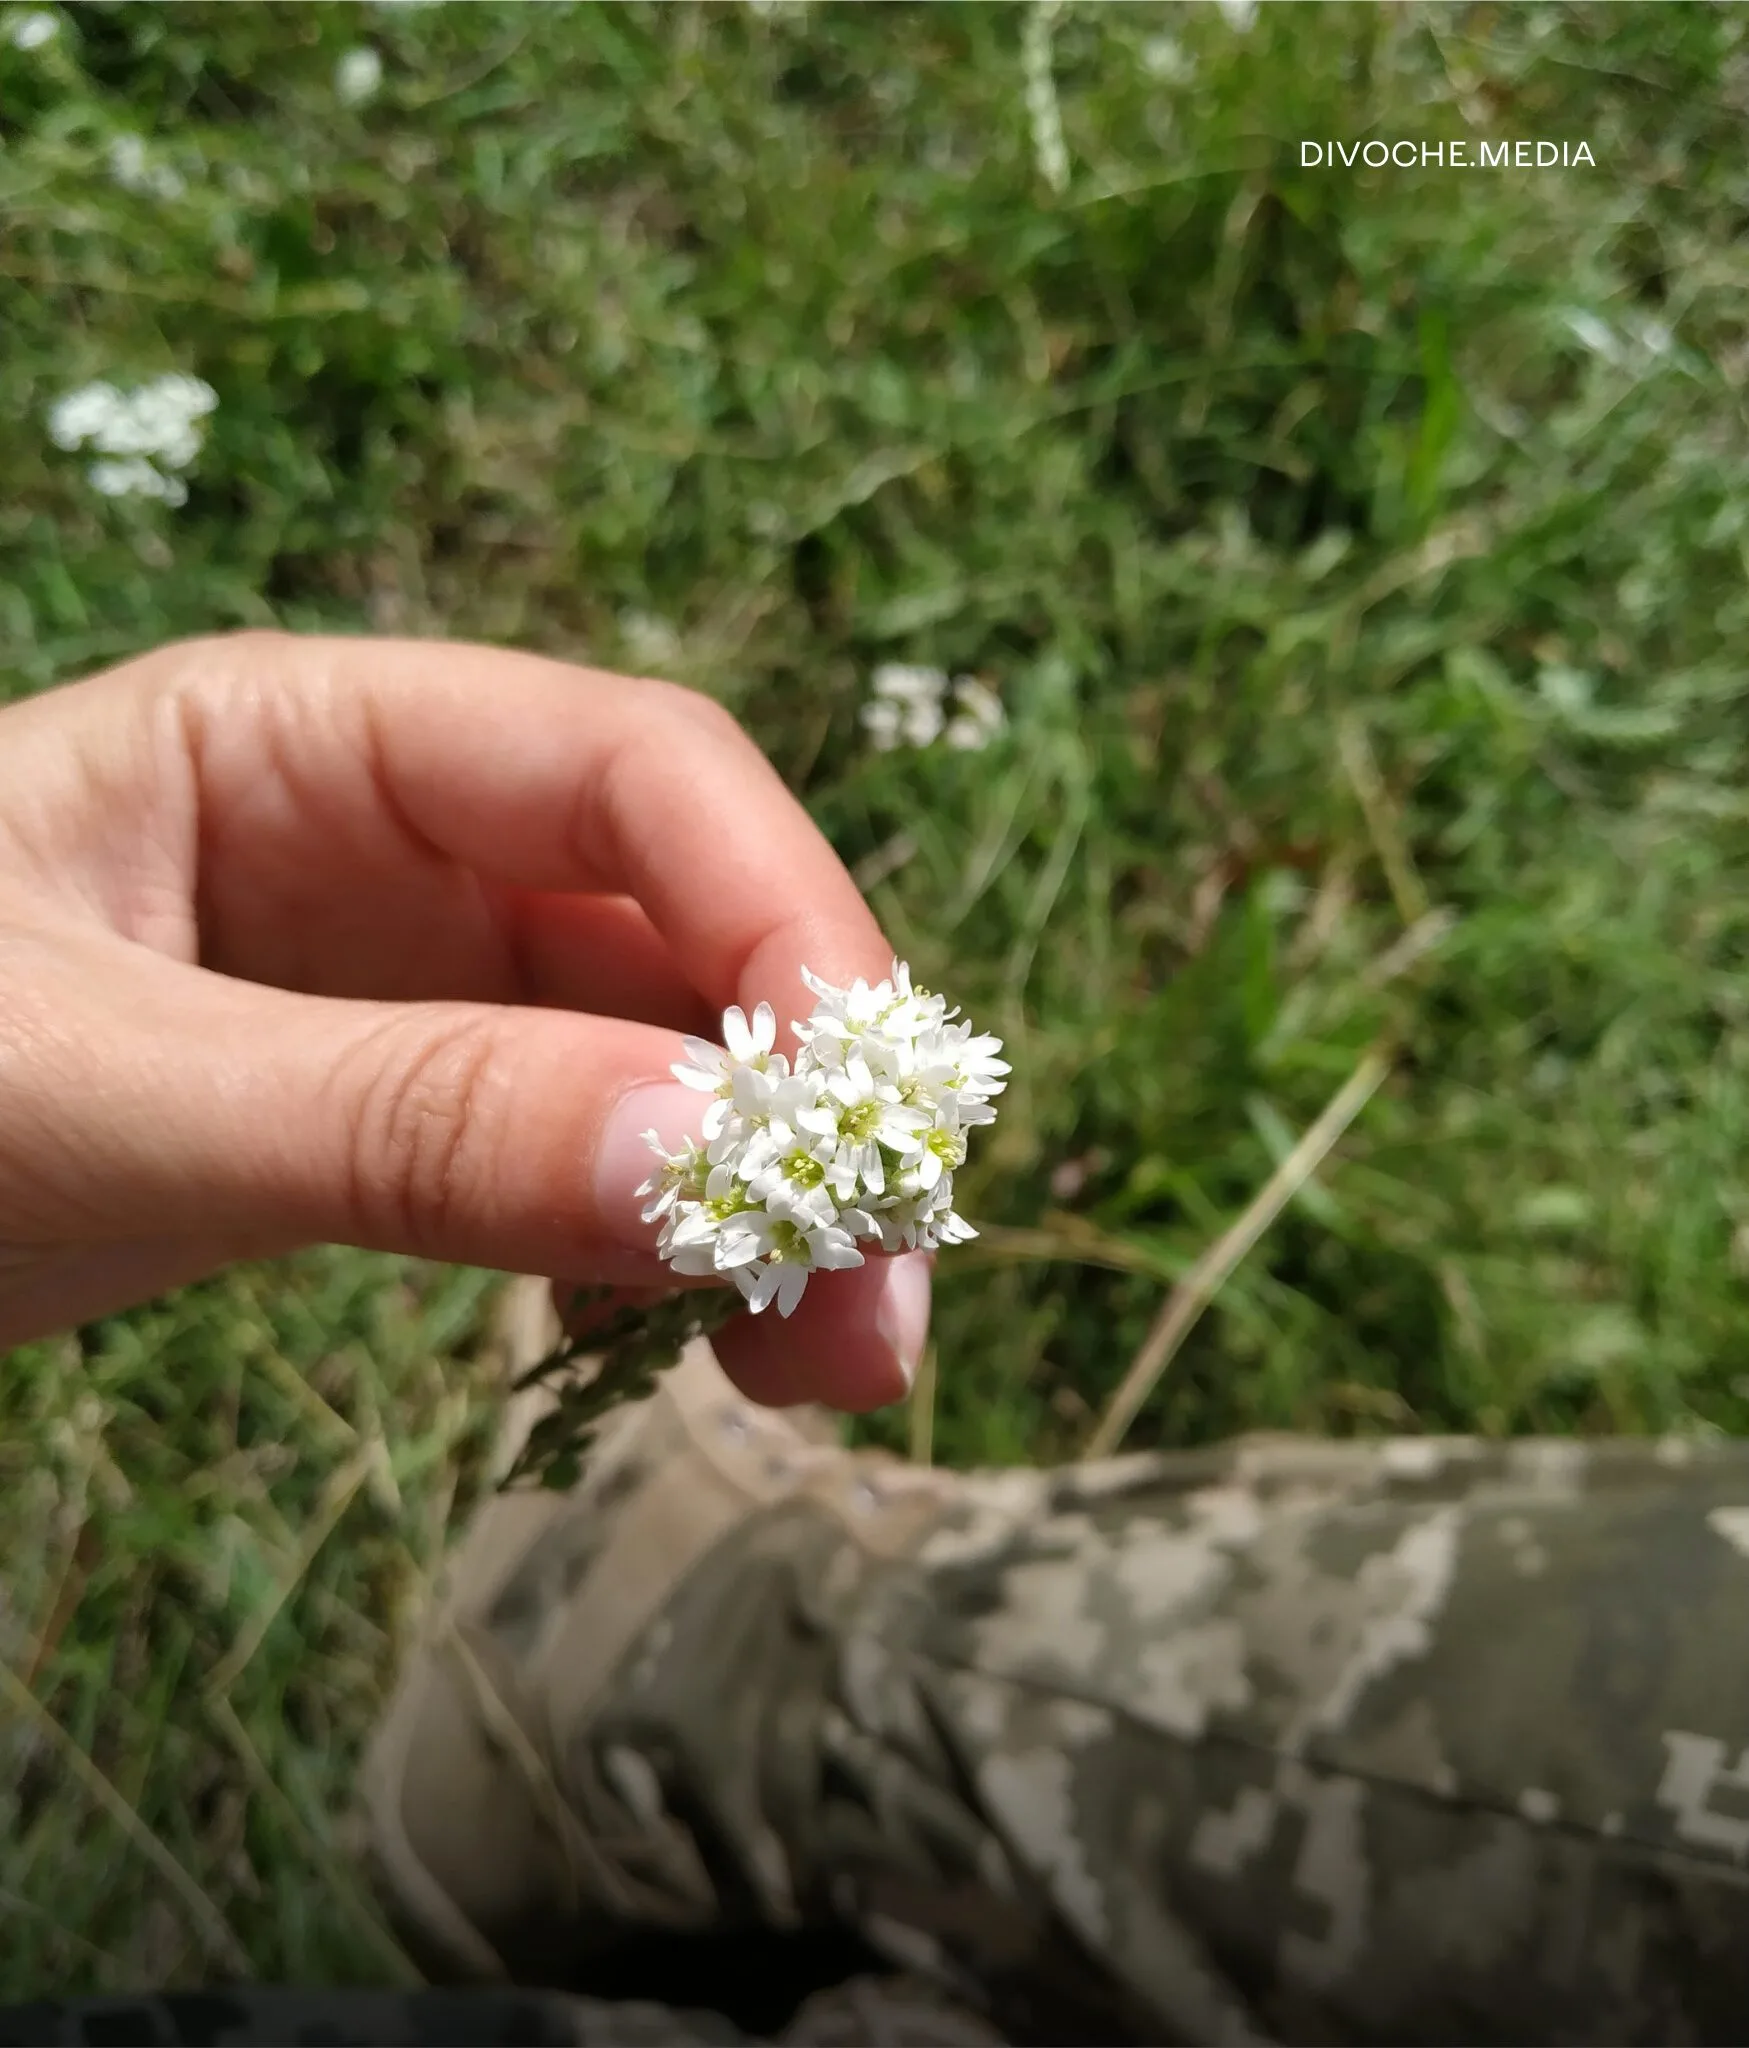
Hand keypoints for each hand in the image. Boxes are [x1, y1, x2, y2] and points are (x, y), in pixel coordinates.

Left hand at [0, 631, 930, 1409]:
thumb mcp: (94, 1092)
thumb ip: (394, 1119)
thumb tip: (716, 1165)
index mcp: (310, 740)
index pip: (630, 771)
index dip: (781, 919)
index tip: (860, 1115)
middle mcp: (388, 844)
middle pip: (679, 927)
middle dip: (800, 1100)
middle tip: (878, 1303)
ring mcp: (399, 985)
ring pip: (653, 1061)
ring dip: (756, 1200)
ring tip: (822, 1367)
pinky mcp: (390, 1111)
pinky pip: (574, 1159)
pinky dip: (651, 1251)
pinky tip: (678, 1344)